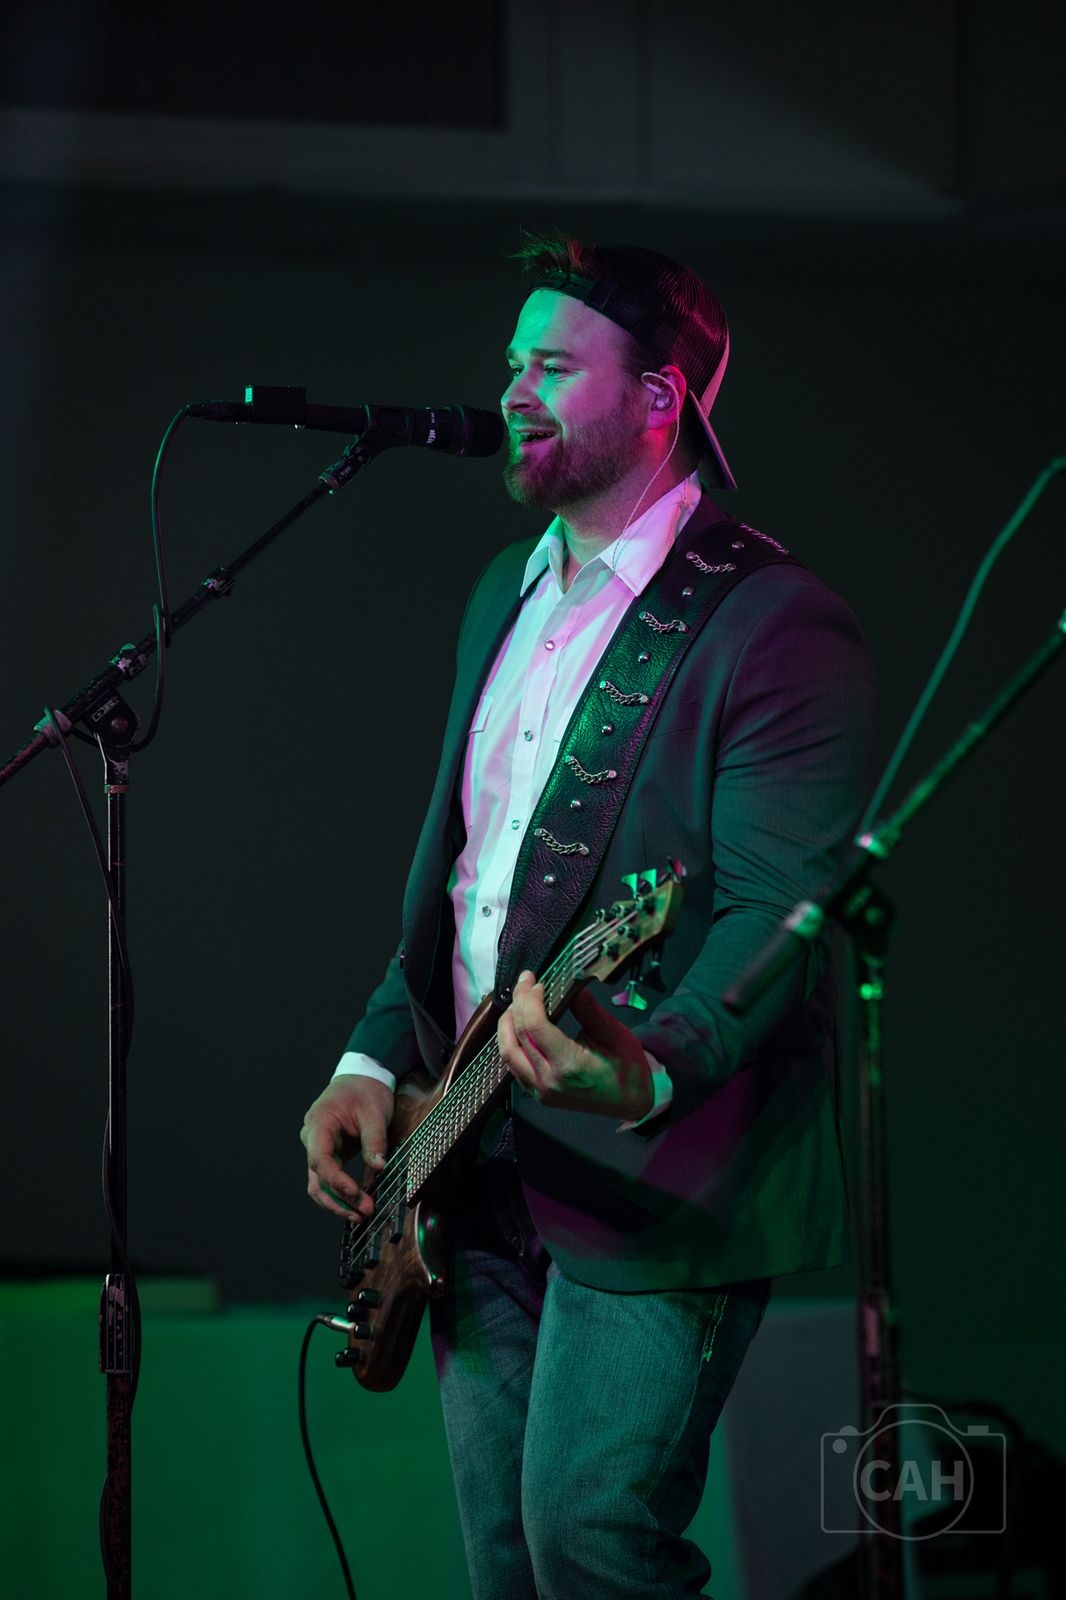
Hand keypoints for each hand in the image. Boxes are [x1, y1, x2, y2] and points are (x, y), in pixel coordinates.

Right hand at [301, 1075, 394, 1220]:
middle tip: (362, 1213)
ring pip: (319, 1184)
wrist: (361, 1078)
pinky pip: (329, 1179)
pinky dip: (341, 1194)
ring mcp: (318, 1148)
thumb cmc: (365, 1090)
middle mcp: (312, 1139)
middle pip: (317, 1178)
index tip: (355, 1194)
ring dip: (338, 1202)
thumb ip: (374, 1139)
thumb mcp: (374, 1112)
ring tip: (360, 1215)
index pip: (320, 1160)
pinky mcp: (329, 1154)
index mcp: (319, 1124)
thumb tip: (378, 1167)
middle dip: (338, 1200)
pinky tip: (357, 1205)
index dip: (336, 1181)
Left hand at [498, 970, 653, 1120]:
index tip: (537, 982)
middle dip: (517, 1003)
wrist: (632, 1102)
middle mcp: (549, 1081)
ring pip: (507, 1053)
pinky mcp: (538, 1095)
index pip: (535, 1025)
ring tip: (518, 1003)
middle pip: (517, 1036)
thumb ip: (587, 1008)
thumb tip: (570, 982)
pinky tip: (519, 1027)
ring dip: (507, 1024)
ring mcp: (541, 1091)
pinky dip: (511, 1043)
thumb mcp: (613, 1033)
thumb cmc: (627, 1070)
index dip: (530, 999)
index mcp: (569, 1065)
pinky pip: (514, 1066)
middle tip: (525, 983)